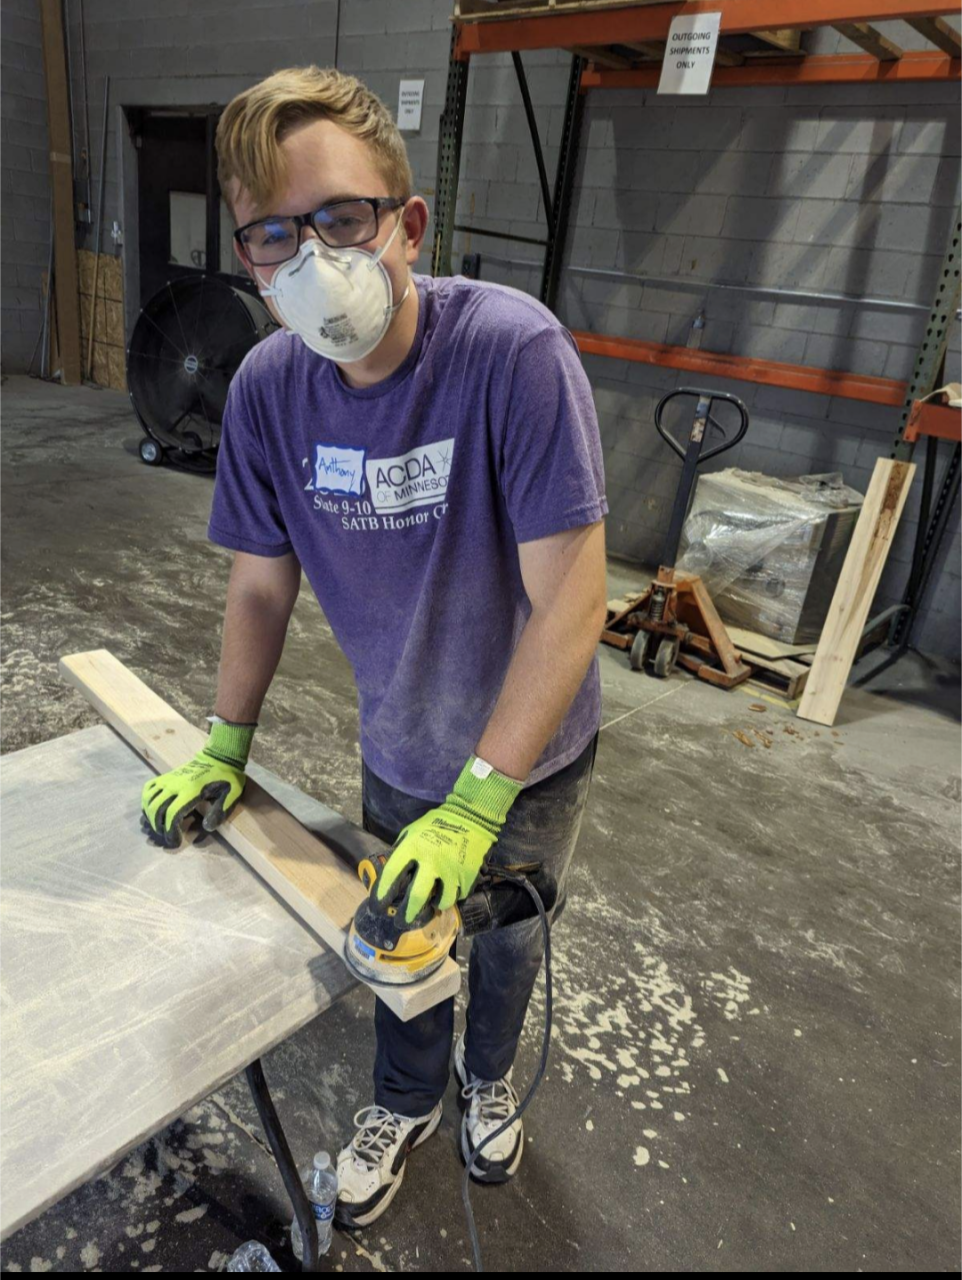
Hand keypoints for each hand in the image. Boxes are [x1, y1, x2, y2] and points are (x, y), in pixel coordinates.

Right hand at [140, 720, 254, 847]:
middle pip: (156, 809)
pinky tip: (152, 811)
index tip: (174, 842)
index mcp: (191, 790)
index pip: (172, 814)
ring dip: (150, 816)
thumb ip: (219, 812)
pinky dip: (146, 801)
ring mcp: (168, 778)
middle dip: (158, 827)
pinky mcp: (166, 775)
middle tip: (165, 838)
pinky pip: (148, 788)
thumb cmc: (226, 778)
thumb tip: (207, 827)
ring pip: (149, 800)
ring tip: (158, 827)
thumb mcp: (231, 795)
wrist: (219, 756)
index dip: (170, 831)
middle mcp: (175, 784)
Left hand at [376, 757, 522, 924]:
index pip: (393, 874)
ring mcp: (451, 869)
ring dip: (436, 904)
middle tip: (401, 922)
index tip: (378, 906)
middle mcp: (432, 860)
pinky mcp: (468, 875)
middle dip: (407, 914)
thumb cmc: (436, 823)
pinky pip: (458, 895)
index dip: (383, 892)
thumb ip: (402, 849)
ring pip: (442, 902)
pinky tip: (450, 888)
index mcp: (414, 846)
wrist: (470, 817)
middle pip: (417, 897)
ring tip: (434, 902)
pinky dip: (453, 894)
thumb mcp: (412, 831)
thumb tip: (391, 871)